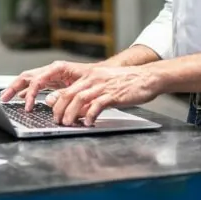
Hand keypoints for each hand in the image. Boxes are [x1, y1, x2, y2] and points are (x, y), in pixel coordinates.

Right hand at [0, 60, 94, 110]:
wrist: (106, 75)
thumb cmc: (96, 78)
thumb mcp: (82, 87)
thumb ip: (65, 94)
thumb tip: (49, 101)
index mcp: (58, 68)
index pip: (36, 80)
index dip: (30, 94)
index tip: (28, 107)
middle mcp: (53, 70)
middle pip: (27, 77)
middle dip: (13, 87)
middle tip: (3, 99)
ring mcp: (52, 75)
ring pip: (30, 80)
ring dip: (17, 88)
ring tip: (7, 98)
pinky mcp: (54, 81)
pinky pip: (36, 85)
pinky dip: (28, 91)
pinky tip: (22, 97)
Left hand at [44, 65, 161, 125]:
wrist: (148, 77)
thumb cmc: (127, 83)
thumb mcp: (105, 85)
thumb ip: (91, 94)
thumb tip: (76, 108)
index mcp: (90, 76)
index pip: (67, 89)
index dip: (57, 102)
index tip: (52, 113)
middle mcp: (94, 79)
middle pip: (69, 94)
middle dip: (60, 110)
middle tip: (58, 121)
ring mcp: (104, 86)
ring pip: (79, 99)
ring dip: (71, 113)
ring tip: (68, 124)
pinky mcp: (114, 94)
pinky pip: (97, 105)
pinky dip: (90, 115)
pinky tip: (88, 122)